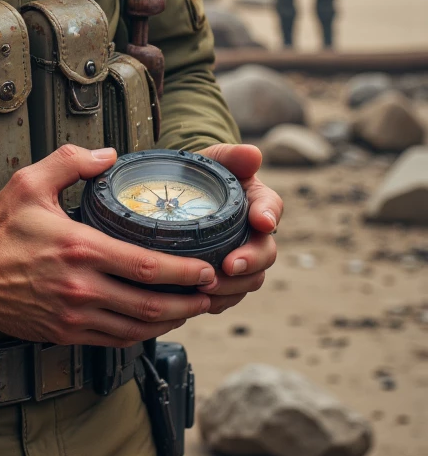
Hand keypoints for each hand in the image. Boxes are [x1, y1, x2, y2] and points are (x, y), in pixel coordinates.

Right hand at [0, 146, 217, 348]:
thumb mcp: (29, 182)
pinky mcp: (65, 332)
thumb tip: (109, 155)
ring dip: (170, 321)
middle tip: (211, 292)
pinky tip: (154, 322)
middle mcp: (80, 287)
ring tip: (192, 308)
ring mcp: (73, 315)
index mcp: (79, 248)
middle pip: (150, 303)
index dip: (184, 272)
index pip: (146, 266)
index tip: (207, 268)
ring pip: (137, 328)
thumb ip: (71, 162)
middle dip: (189, 301)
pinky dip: (141, 334)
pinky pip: (114, 340)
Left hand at [197, 143, 279, 314]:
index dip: (269, 215)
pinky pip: (229, 296)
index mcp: (258, 202)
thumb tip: (253, 154)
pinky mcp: (225, 278)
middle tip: (229, 264)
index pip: (272, 208)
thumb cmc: (203, 175)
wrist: (183, 196)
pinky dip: (218, 301)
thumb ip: (232, 156)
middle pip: (266, 253)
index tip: (262, 221)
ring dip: (232, 287)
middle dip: (250, 262)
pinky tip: (199, 300)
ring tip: (206, 286)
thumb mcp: (215, 158)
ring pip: (250, 280)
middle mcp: (256, 234)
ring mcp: (242, 258)